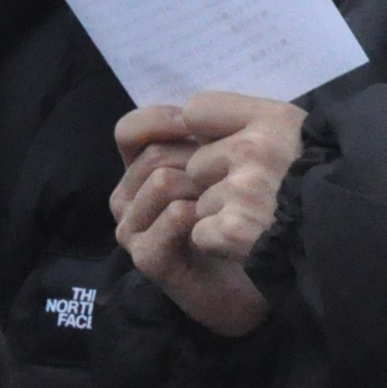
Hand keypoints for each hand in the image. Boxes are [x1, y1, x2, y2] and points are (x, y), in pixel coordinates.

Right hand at [110, 93, 305, 337]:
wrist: (259, 276)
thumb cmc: (242, 217)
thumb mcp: (225, 164)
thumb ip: (209, 132)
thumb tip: (193, 111)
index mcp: (138, 173)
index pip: (130, 130)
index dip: (163, 120)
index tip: (201, 128)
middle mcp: (127, 200)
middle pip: (153, 155)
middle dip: (198, 162)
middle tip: (229, 183)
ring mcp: (132, 231)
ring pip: (161, 181)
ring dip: (204, 189)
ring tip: (226, 207)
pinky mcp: (147, 257)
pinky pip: (172, 216)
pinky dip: (203, 215)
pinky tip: (219, 224)